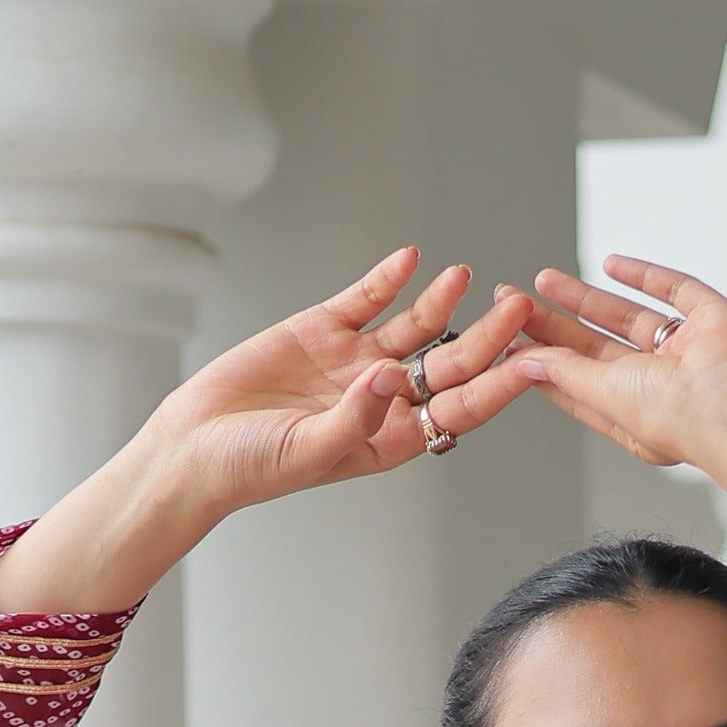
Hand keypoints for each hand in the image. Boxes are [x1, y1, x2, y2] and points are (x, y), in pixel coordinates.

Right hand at [154, 245, 535, 512]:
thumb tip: (388, 376)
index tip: (531, 364)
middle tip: (520, 308)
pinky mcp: (321, 329)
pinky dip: (385, 279)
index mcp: (392, 439)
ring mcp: (354, 360)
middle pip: (448, 364)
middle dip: (486, 338)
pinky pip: (364, 299)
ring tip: (467, 275)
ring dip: (441, 302)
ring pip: (413, 327)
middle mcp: (383, 398)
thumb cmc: (253, 468)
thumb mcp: (309, 452)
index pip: (459, 410)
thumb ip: (354, 418)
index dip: (497, 387)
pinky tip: (409, 259)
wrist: (195, 446)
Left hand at [510, 256, 726, 527]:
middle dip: (552, 326)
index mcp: (634, 415)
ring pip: (625, 317)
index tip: (506, 344)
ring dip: (583, 299)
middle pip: (593, 349)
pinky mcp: (710, 317)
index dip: (541, 363)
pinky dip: (644, 275)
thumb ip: (566, 374)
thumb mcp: (608, 396)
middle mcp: (659, 385)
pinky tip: (610, 263)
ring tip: (542, 280)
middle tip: (512, 302)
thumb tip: (525, 360)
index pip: (576, 385)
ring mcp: (685, 350)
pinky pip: (673, 290)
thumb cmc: (681, 418)